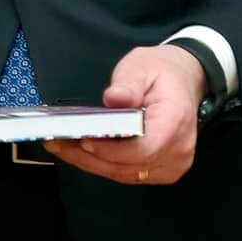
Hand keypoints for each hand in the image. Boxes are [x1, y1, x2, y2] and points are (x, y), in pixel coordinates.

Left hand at [41, 45, 206, 185]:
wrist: (182, 81)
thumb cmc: (162, 74)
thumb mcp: (142, 66)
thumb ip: (128, 83)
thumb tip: (114, 98)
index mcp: (176, 121)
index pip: (145, 148)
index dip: (113, 150)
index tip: (85, 140)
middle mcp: (178, 149)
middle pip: (130, 166)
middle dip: (91, 157)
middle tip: (59, 143)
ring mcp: (171, 164)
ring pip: (125, 174)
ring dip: (91, 163)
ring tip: (63, 147)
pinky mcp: (161, 170)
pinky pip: (128, 174)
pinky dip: (102, 165)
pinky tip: (81, 153)